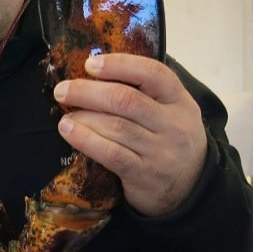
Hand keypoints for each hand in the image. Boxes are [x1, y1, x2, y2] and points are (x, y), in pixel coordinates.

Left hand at [53, 54, 206, 216]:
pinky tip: (69, 131)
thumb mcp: (170, 111)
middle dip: (87, 92)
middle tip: (62, 91)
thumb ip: (143, 93)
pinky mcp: (144, 174)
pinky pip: (111, 154)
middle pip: (125, 100)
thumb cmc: (169, 139)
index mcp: (179, 100)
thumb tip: (93, 75)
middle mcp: (173, 124)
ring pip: (115, 126)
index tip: (89, 64)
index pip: (153, 73)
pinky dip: (85, 140)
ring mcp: (160, 151)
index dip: (119, 65)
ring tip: (64, 114)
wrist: (190, 187)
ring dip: (83, 117)